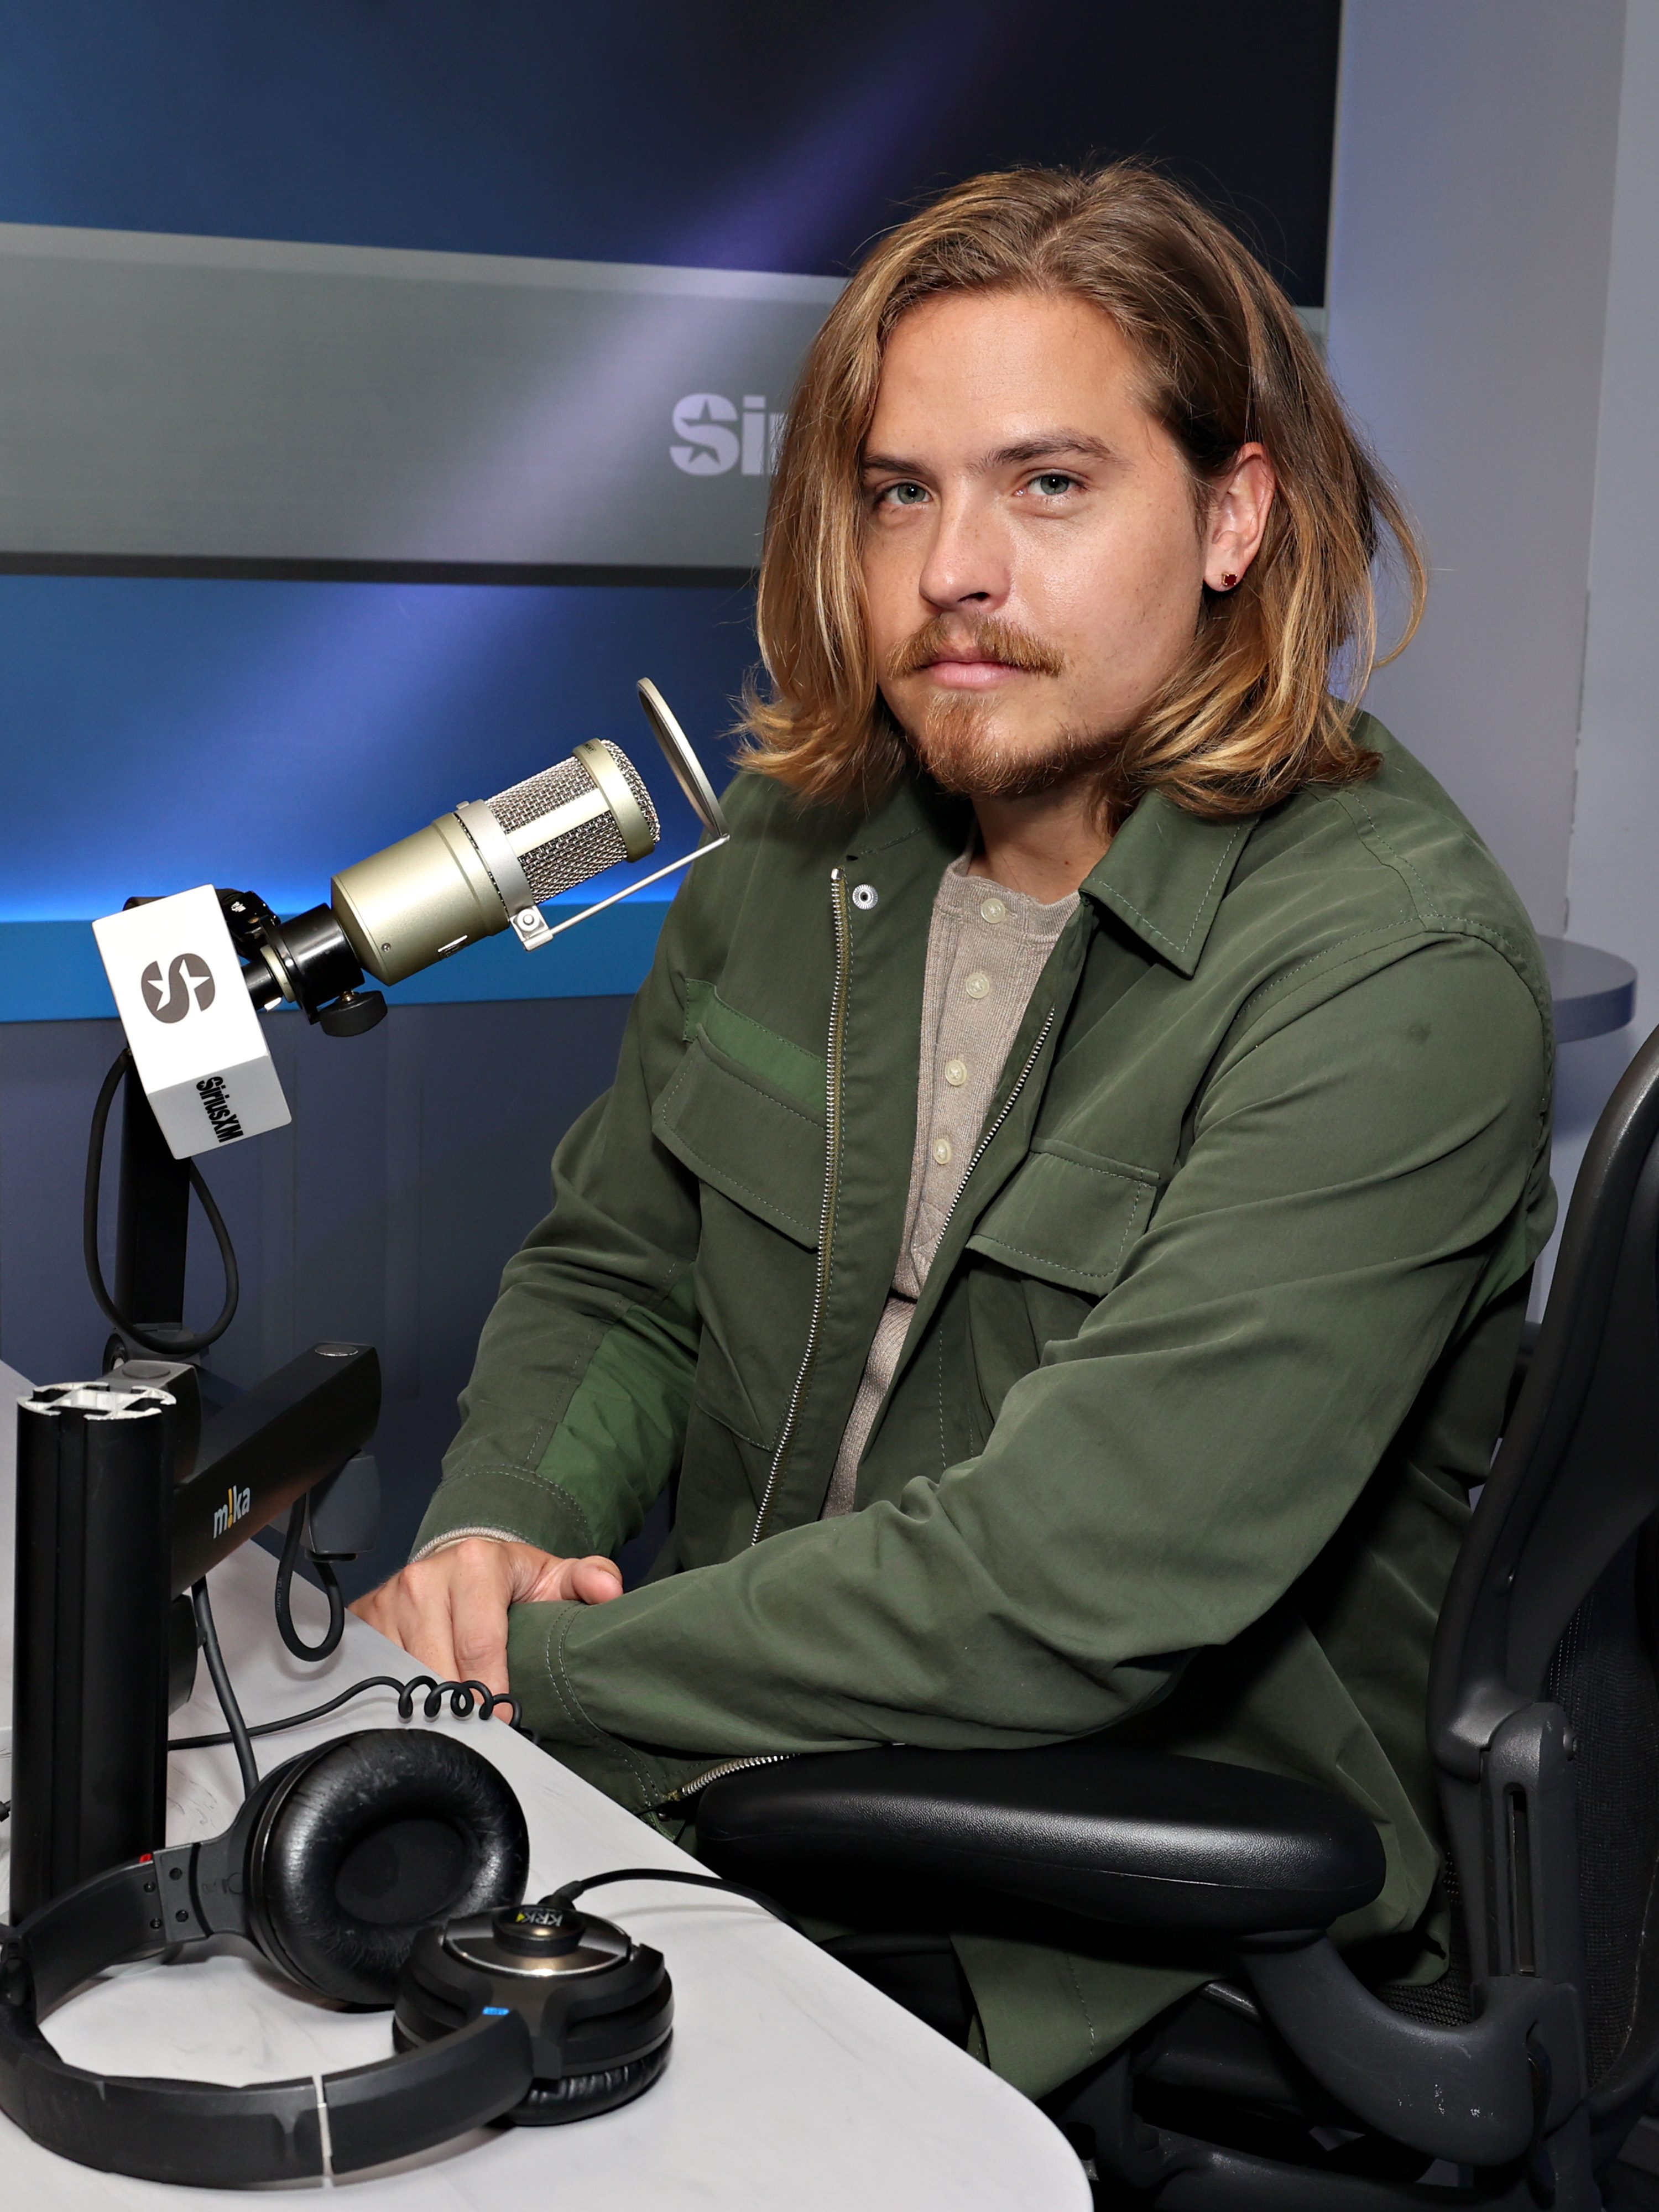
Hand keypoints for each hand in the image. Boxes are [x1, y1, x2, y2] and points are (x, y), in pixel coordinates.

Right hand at [349, 1538, 621, 1709]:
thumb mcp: (552, 1575)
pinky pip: (376, 1672)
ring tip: (453, 1722)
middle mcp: (425, 1578)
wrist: (460, 1561)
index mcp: (475, 1564)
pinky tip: (418, 1708)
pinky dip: (396, 1696)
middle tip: (482, 1731)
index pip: (480, 1645)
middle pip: (439, 1667)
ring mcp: (389, 1600)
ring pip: (404, 1675)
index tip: (504, 1718)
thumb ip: (589, 1580)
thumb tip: (610, 1592)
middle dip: (461, 1704)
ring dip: (429, 1704)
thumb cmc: (509, 1578)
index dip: (492, 1691)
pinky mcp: (366, 1620)